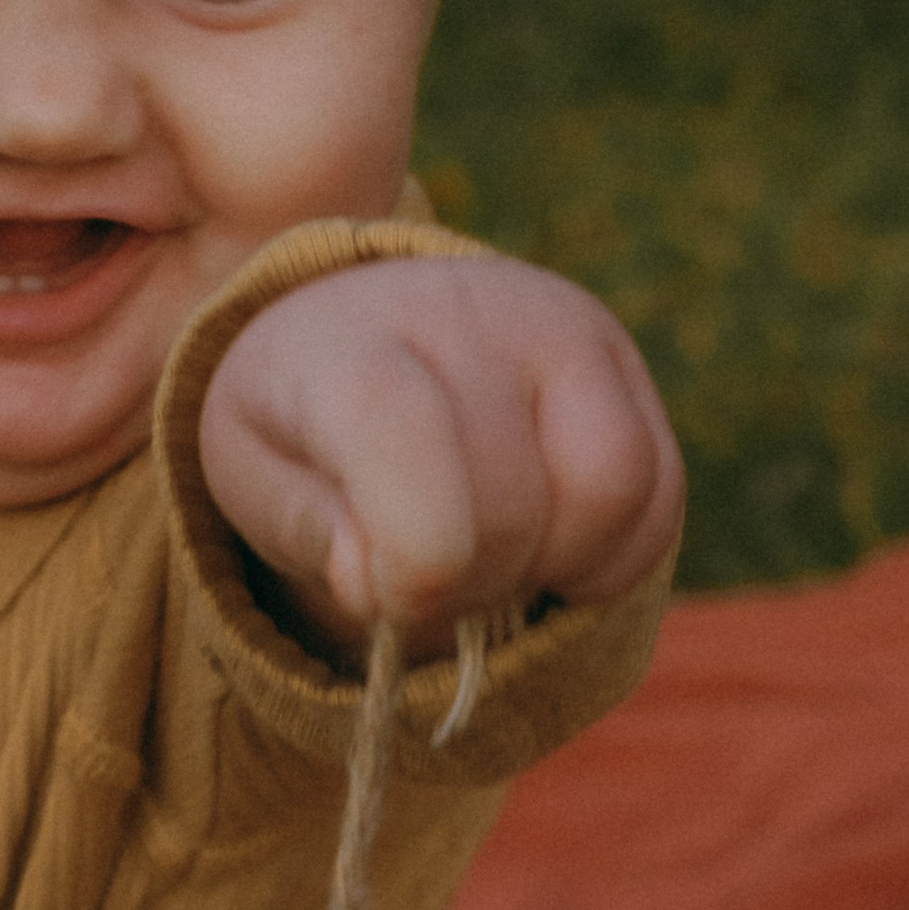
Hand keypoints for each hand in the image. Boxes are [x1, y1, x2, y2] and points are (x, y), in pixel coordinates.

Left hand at [198, 253, 681, 655]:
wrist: (361, 326)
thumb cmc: (300, 423)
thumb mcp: (251, 473)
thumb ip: (300, 527)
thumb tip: (370, 573)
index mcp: (352, 343)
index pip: (401, 433)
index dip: (414, 554)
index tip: (391, 597)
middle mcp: (470, 313)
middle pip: (511, 503)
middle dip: (469, 585)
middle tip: (425, 580)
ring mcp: (563, 329)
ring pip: (613, 489)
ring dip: (554, 568)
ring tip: (489, 561)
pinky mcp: (626, 366)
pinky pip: (657, 499)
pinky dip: (606, 560)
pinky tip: (543, 547)